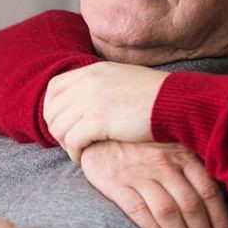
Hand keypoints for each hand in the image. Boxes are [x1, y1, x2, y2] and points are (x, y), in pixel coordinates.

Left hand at [44, 62, 167, 161]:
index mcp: (92, 71)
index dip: (52, 108)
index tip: (63, 123)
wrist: (176, 102)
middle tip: (70, 142)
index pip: (54, 88)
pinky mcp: (98, 121)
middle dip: (57, 129)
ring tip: (78, 151)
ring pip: (59, 127)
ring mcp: (91, 100)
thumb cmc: (156, 96)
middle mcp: (88, 82)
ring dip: (65, 143)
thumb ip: (102, 85)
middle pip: (52, 110)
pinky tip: (83, 157)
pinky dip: (74, 153)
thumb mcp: (123, 78)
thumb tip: (88, 99)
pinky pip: (72, 141)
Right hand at [80, 141, 227, 227]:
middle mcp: (165, 164)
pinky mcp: (117, 183)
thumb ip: (193, 169)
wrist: (100, 135)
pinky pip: (138, 210)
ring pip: (168, 212)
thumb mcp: (172, 148)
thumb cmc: (143, 146)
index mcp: (183, 156)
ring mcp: (140, 174)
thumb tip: (221, 200)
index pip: (208, 191)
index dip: (220, 219)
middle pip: (191, 205)